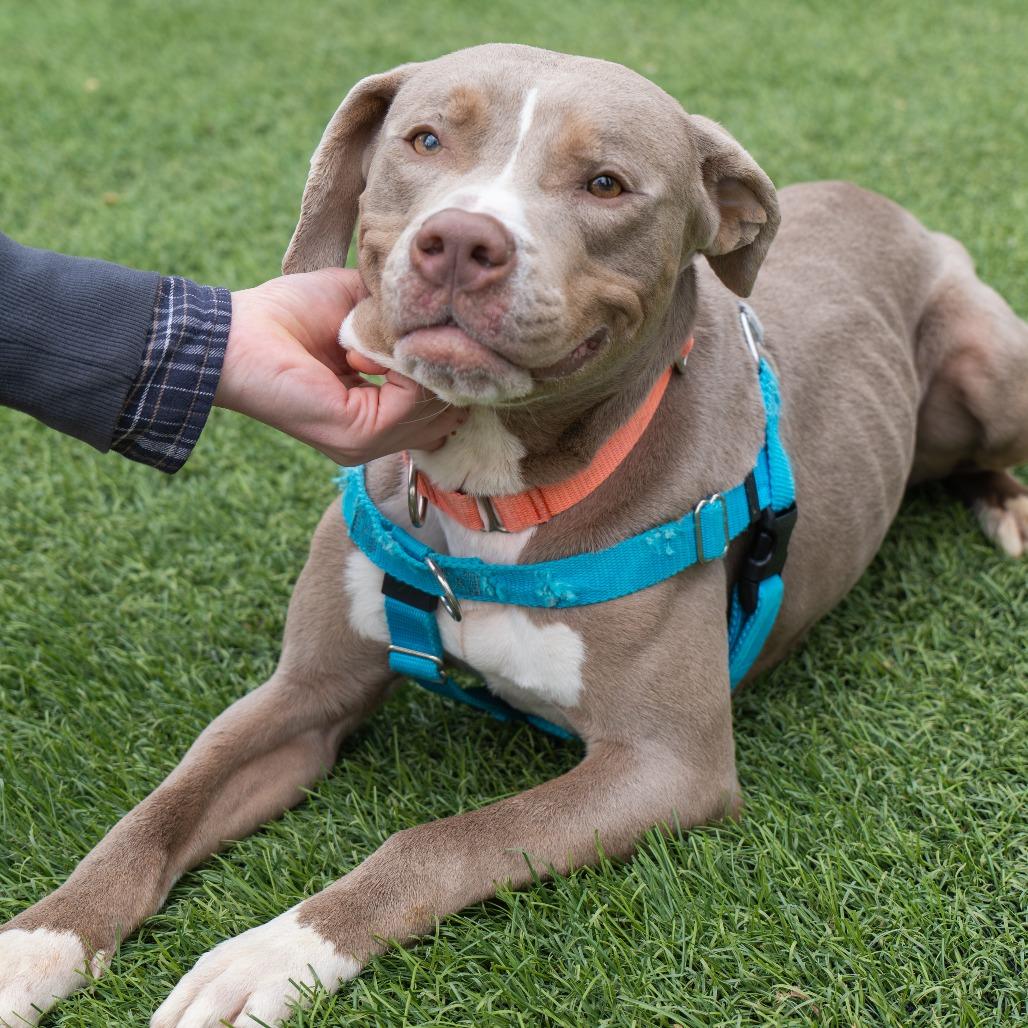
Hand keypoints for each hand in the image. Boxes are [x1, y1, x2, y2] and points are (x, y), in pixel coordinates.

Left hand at [216, 269, 464, 463]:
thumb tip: (443, 310)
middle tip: (415, 329)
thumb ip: (402, 314)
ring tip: (373, 336)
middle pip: (448, 409)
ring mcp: (372, 440)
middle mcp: (380, 433)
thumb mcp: (360, 303)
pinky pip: (412, 398)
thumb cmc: (289, 314)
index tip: (436, 327)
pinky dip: (394, 363)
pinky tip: (359, 349)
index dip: (447, 362)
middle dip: (441, 362)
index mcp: (380, 408)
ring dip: (414, 357)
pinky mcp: (362, 434)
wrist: (239, 333)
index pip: (441, 402)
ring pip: (436, 404)